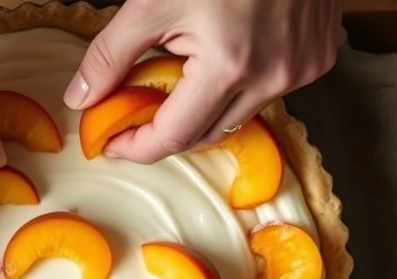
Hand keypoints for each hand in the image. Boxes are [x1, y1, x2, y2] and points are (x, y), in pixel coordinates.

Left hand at [63, 0, 343, 163]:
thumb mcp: (152, 1)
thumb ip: (110, 55)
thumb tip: (79, 99)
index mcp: (230, 66)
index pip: (175, 136)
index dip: (137, 147)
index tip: (111, 143)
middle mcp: (273, 77)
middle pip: (207, 134)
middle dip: (167, 131)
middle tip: (135, 115)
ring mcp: (302, 69)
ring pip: (239, 115)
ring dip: (205, 108)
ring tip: (179, 77)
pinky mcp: (317, 57)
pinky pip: (270, 90)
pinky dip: (241, 86)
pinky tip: (225, 57)